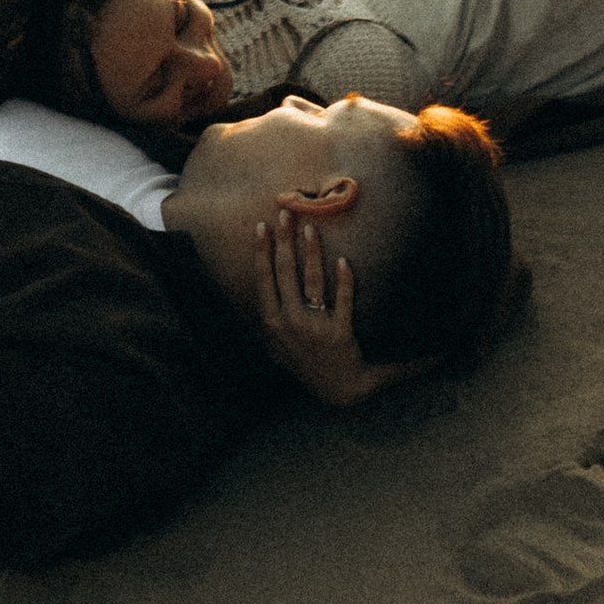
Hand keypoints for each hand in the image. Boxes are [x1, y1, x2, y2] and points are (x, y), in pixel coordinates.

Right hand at [253, 203, 392, 408]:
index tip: (261, 225)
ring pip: (311, 281)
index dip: (261, 251)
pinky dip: (343, 280)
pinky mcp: (339, 334)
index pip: (263, 279)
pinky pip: (342, 301)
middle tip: (286, 213)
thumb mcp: (277, 346)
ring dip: (311, 251)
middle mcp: (290, 323)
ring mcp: (314, 328)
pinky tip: (344, 261)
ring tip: (312, 227)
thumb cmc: (306, 363)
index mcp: (272, 323)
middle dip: (284, 240)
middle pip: (285, 273)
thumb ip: (269, 319)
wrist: (338, 391)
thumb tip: (260, 289)